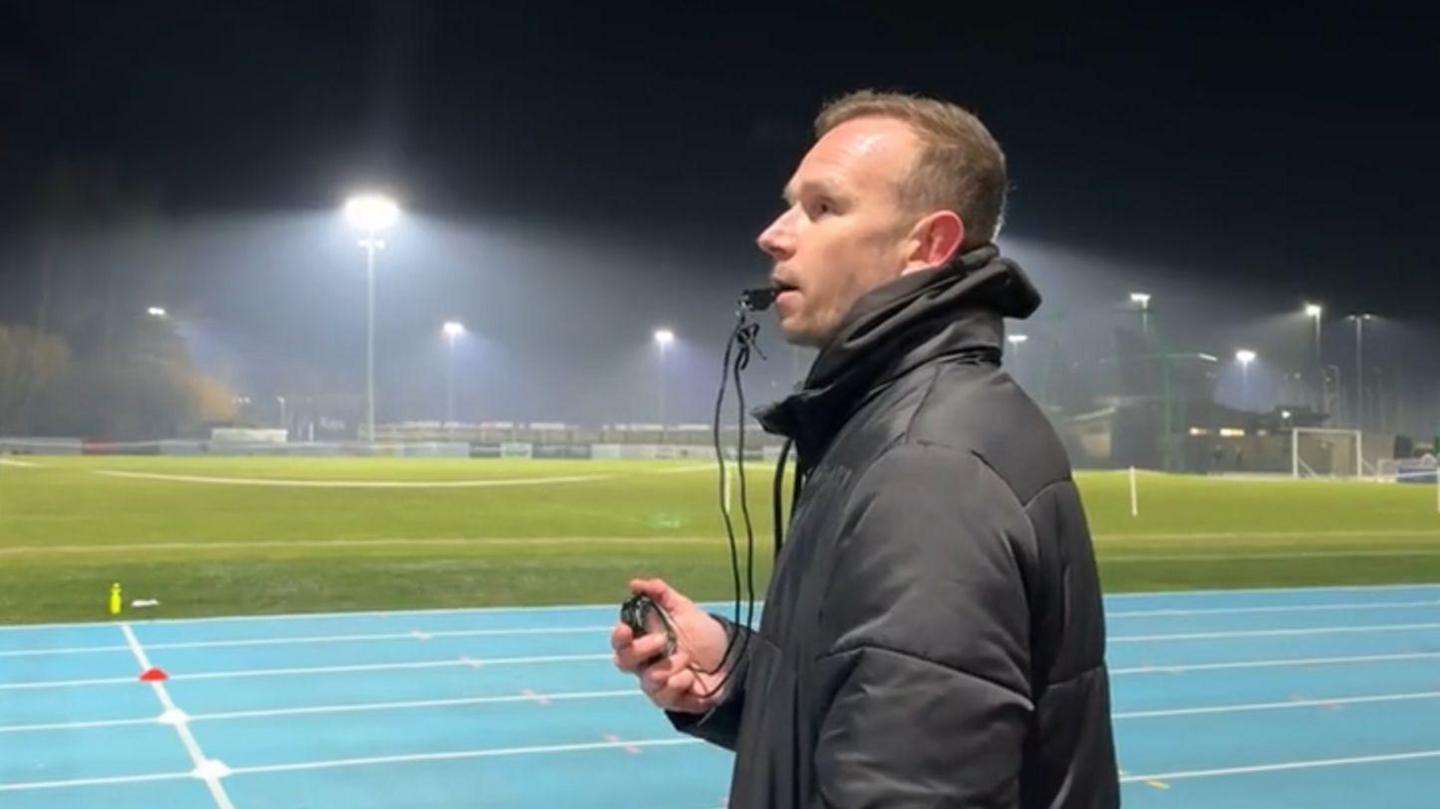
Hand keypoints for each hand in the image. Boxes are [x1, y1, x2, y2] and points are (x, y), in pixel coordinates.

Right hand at [611, 578, 731, 713]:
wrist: (730, 656)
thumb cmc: (701, 633)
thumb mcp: (684, 609)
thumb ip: (661, 594)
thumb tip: (634, 584)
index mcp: (643, 640)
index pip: (620, 641)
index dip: (618, 636)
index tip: (625, 629)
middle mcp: (645, 663)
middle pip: (624, 661)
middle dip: (641, 650)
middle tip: (663, 640)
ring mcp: (657, 683)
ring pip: (647, 681)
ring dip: (668, 667)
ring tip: (687, 658)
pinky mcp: (671, 700)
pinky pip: (664, 697)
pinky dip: (678, 684)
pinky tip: (690, 677)